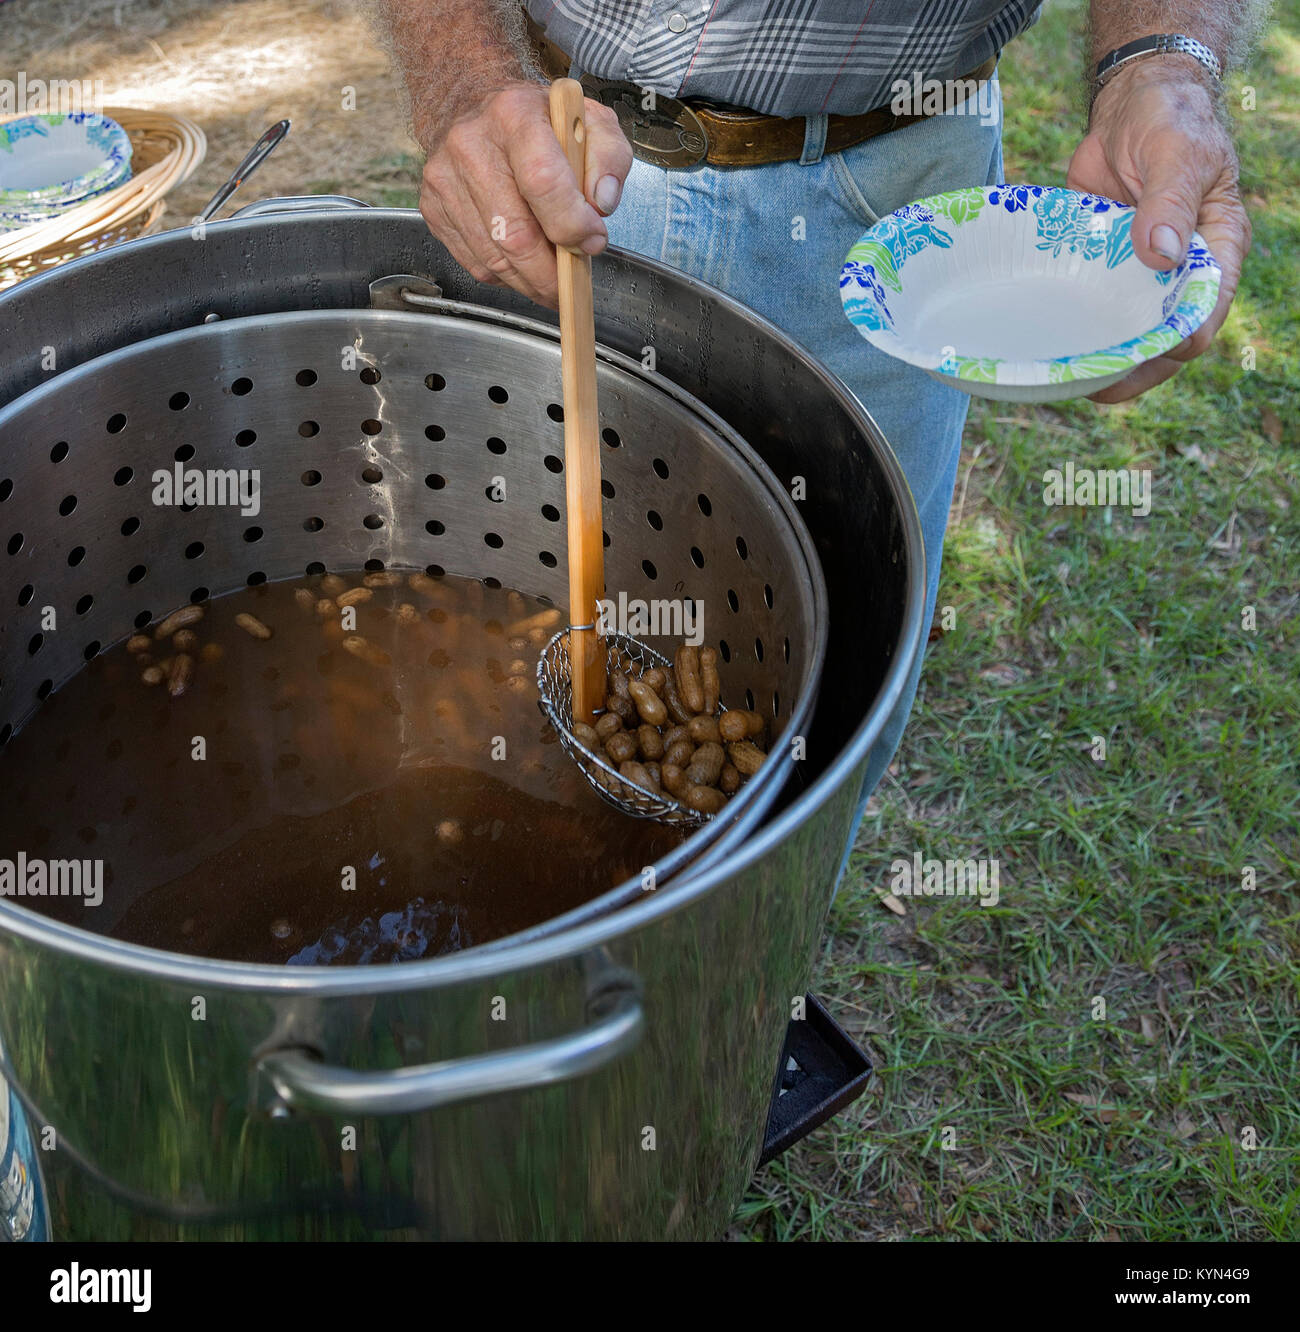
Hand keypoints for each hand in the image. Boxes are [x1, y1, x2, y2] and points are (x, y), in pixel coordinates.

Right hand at [419, 80, 632, 307]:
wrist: (472, 103)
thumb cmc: (537, 120)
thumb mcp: (589, 121)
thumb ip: (608, 160)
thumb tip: (600, 205)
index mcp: (513, 116)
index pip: (542, 181)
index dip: (572, 224)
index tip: (592, 240)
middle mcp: (470, 145)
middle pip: (515, 234)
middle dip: (551, 273)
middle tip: (573, 280)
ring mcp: (445, 180)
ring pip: (494, 259)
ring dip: (530, 281)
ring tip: (553, 278)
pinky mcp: (433, 209)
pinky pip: (476, 264)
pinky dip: (506, 277)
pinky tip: (523, 265)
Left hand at [1066, 58, 1250, 402]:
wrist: (1130, 103)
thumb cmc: (1167, 118)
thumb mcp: (1175, 151)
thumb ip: (1169, 200)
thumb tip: (1163, 255)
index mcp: (1216, 248)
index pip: (1206, 308)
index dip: (1183, 336)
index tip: (1155, 353)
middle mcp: (1180, 270)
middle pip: (1165, 336)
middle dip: (1137, 366)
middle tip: (1097, 388)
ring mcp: (1140, 274)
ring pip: (1127, 330)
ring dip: (1104, 358)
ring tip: (1070, 384)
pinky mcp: (1105, 268)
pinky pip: (1094, 307)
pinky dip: (1078, 328)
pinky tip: (1052, 351)